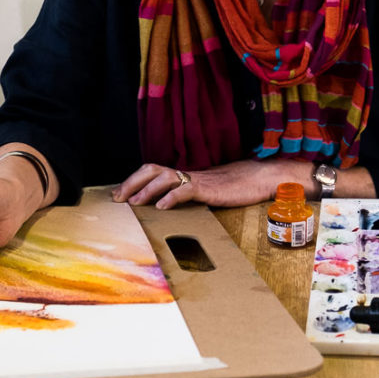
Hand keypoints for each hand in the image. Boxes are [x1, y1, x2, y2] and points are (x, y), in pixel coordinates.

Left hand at [113, 158, 312, 209]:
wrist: (261, 178)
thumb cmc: (238, 186)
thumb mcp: (209, 191)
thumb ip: (192, 195)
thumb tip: (173, 205)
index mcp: (187, 174)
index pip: (154, 171)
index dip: (135, 181)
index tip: (120, 194)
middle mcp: (189, 173)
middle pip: (152, 169)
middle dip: (132, 182)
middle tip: (117, 198)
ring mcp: (198, 179)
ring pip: (165, 177)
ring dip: (146, 190)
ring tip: (134, 203)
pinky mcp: (209, 187)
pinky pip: (186, 189)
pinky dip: (171, 197)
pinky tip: (161, 207)